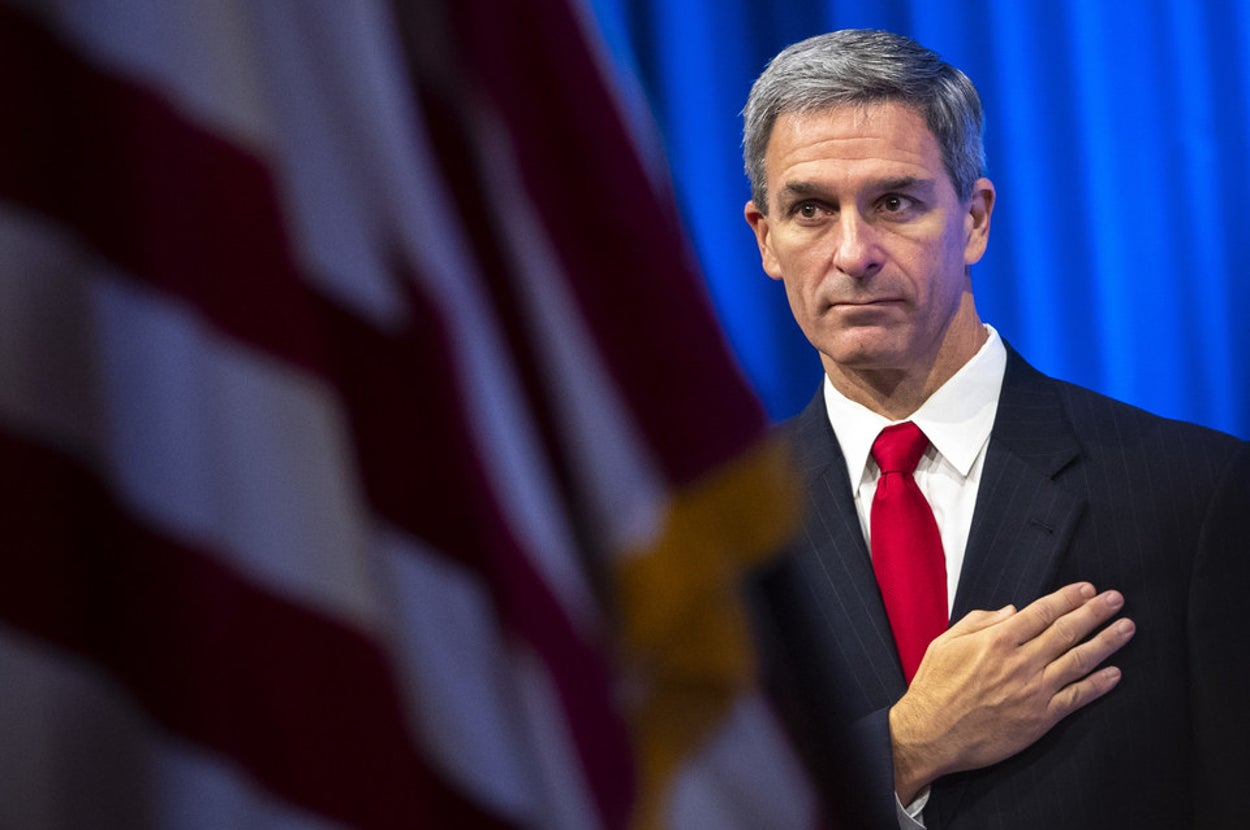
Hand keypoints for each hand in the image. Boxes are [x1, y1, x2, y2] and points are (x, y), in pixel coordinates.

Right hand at [889, 582, 1135, 802]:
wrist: (930, 735)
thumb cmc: (934, 689)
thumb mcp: (944, 644)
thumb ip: (978, 622)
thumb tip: (1011, 611)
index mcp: (997, 640)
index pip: (1042, 612)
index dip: (1068, 598)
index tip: (1088, 589)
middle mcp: (1020, 662)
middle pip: (1067, 630)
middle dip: (1095, 612)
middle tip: (1116, 599)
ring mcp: (1033, 690)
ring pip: (1079, 660)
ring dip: (1106, 642)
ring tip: (1125, 628)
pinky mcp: (1040, 717)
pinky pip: (1077, 697)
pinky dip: (1099, 684)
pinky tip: (1115, 674)